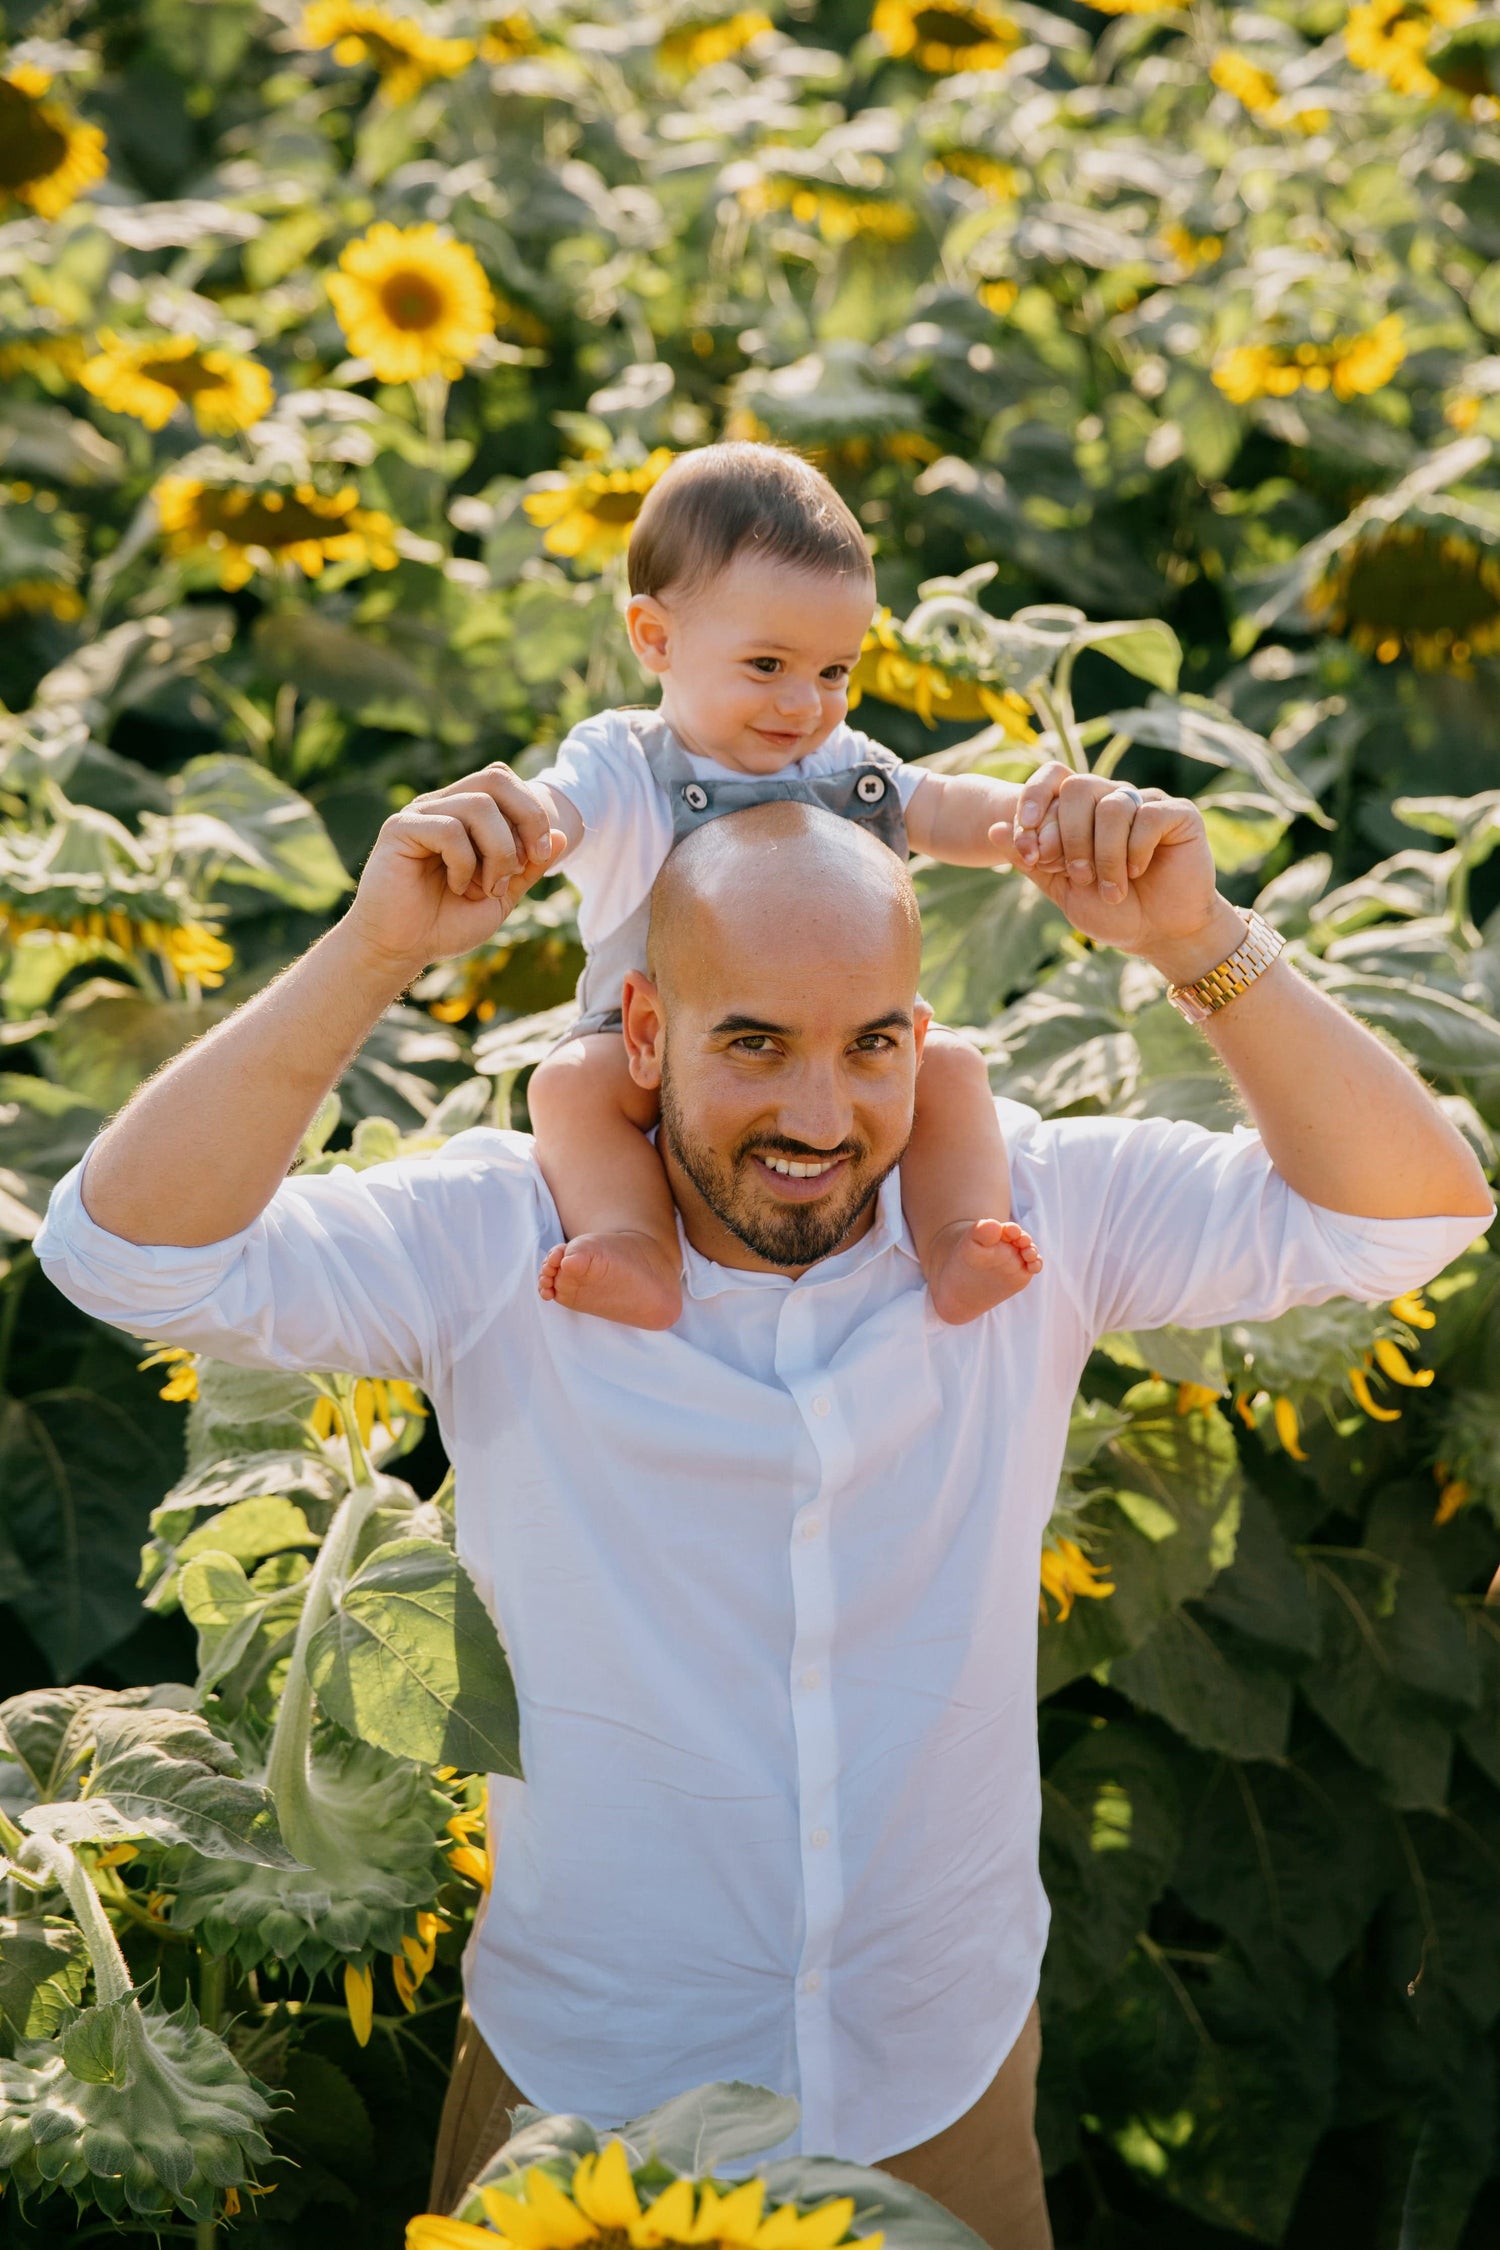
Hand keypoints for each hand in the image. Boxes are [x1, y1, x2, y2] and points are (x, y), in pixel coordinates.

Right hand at [342, 764, 566, 978]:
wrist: (400, 950)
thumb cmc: (445, 924)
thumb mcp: (501, 896)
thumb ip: (529, 868)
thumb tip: (565, 835)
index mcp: (464, 815)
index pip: (505, 783)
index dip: (533, 813)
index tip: (542, 856)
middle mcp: (442, 805)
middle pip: (495, 778)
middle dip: (526, 819)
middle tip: (524, 863)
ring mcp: (420, 814)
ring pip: (479, 806)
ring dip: (497, 852)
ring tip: (485, 887)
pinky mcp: (400, 828)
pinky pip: (449, 829)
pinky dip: (464, 863)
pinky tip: (456, 887)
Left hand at [989, 763, 1236, 973]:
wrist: (1159, 934)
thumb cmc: (1112, 911)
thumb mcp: (1061, 888)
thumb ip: (1030, 859)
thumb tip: (992, 828)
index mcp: (1083, 811)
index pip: (1052, 780)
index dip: (1035, 808)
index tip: (1031, 851)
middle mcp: (1113, 798)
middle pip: (1079, 787)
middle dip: (1070, 836)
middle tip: (1077, 876)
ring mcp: (1146, 803)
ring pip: (1112, 805)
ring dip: (1105, 854)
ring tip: (1112, 889)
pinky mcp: (1178, 814)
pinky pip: (1148, 815)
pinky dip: (1136, 850)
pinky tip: (1138, 872)